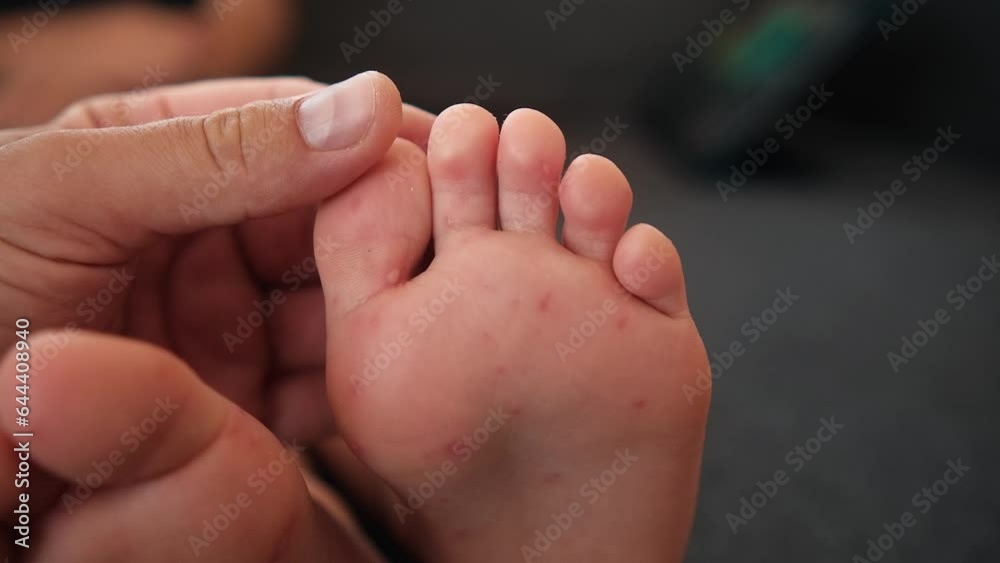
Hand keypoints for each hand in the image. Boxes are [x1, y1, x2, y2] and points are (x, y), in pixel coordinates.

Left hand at [0, 74, 434, 442]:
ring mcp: (227, 314)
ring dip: (375, 304)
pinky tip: (375, 373)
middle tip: (440, 243)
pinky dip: (351, 378)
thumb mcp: (70, 192)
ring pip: (336, 296)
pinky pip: (319, 377)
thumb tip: (363, 106)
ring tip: (414, 310)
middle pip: (329, 215)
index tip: (438, 151)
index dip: (367, 139)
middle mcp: (207, 231)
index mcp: (164, 152)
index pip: (294, 128)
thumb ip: (217, 151)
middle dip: (381, 229)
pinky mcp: (241, 394)